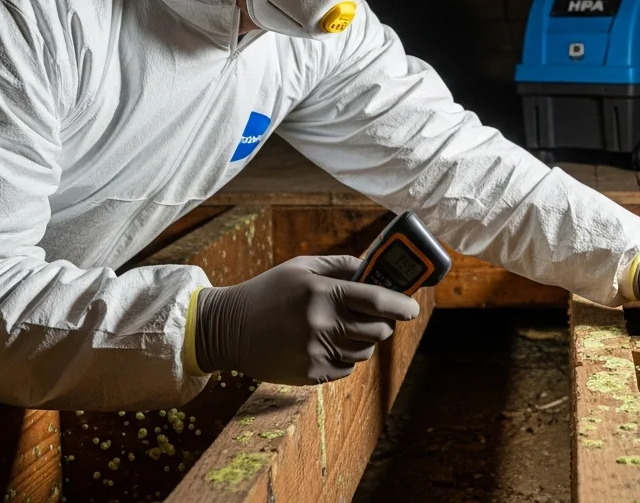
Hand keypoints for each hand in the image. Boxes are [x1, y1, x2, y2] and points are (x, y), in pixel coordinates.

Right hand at [194, 255, 418, 384]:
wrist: (227, 329)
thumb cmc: (268, 292)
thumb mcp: (302, 267)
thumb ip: (341, 265)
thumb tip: (374, 267)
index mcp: (322, 293)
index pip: (378, 300)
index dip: (402, 305)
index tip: (412, 307)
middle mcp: (322, 325)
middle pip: (378, 330)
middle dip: (384, 322)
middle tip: (377, 315)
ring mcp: (316, 353)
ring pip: (365, 351)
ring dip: (363, 339)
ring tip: (343, 327)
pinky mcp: (311, 375)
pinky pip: (347, 368)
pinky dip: (344, 356)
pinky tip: (325, 343)